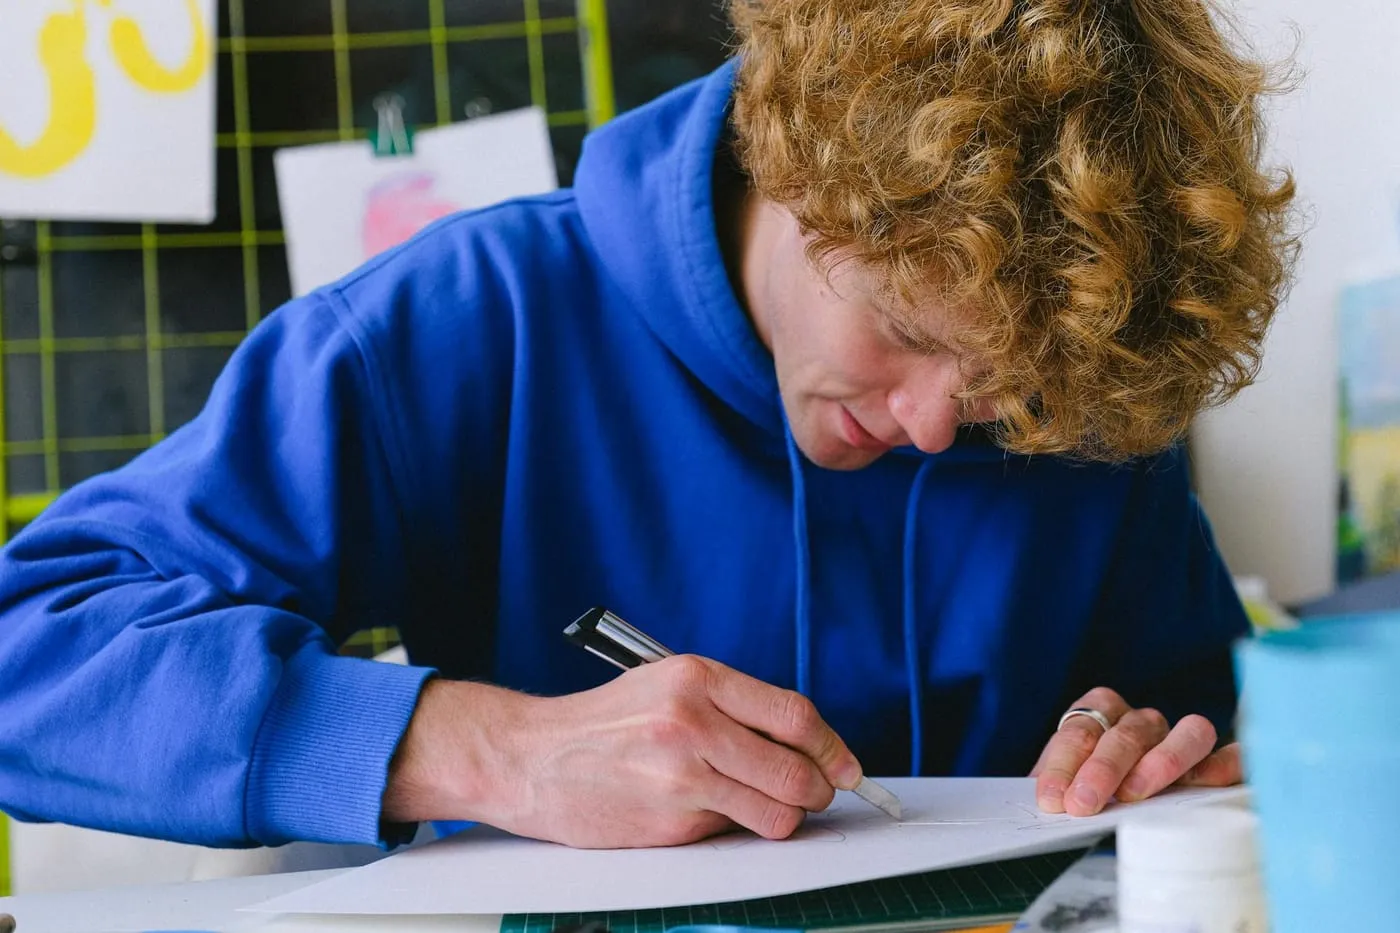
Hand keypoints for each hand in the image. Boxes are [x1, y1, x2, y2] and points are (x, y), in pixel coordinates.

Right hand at [383, 655, 863, 847]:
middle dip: (819, 789)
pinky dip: (736, 829)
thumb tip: (804, 746)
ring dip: (784, 816)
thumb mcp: (667, 685)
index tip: (847, 766)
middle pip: (798, 768)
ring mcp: (681, 775)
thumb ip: (733, 708)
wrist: (531, 759)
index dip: (833, 747)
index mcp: (697, 678)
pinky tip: (708, 814)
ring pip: (777, 810)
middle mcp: (692, 722)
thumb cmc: (602, 724)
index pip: (795, 715)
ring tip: (762, 807)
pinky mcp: (670, 821)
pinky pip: (733, 832)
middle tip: (816, 793)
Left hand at [1031, 687, 1241, 816]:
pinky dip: (1224, 764)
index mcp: (1100, 712)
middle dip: (1102, 769)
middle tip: (1083, 803)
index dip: (1063, 765)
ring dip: (1159, 762)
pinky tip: (1208, 782)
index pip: (1079, 732)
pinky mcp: (1219, 760)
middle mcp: (1143, 721)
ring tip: (1135, 794)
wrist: (1126, 787)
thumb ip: (1059, 787)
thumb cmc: (1091, 784)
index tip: (1054, 798)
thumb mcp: (1067, 781)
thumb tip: (1050, 804)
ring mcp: (1182, 738)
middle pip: (1126, 735)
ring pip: (1186, 734)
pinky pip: (1232, 755)